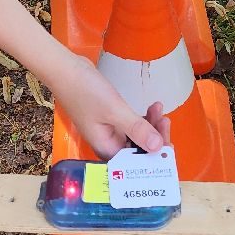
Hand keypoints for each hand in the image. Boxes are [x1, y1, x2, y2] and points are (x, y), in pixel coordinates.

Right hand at [51, 54, 170, 156]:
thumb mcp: (114, 110)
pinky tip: (152, 107)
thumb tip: (158, 148)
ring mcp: (109, 132)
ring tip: (159, 109)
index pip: (135, 164)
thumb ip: (136, 129)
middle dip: (155, 139)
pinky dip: (143, 118)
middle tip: (165, 121)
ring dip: (151, 126)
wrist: (65, 70)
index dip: (154, 159)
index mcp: (106, 150)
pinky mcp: (111, 120)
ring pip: (137, 137)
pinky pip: (132, 125)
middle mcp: (109, 145)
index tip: (169, 145)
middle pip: (138, 152)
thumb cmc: (86, 91)